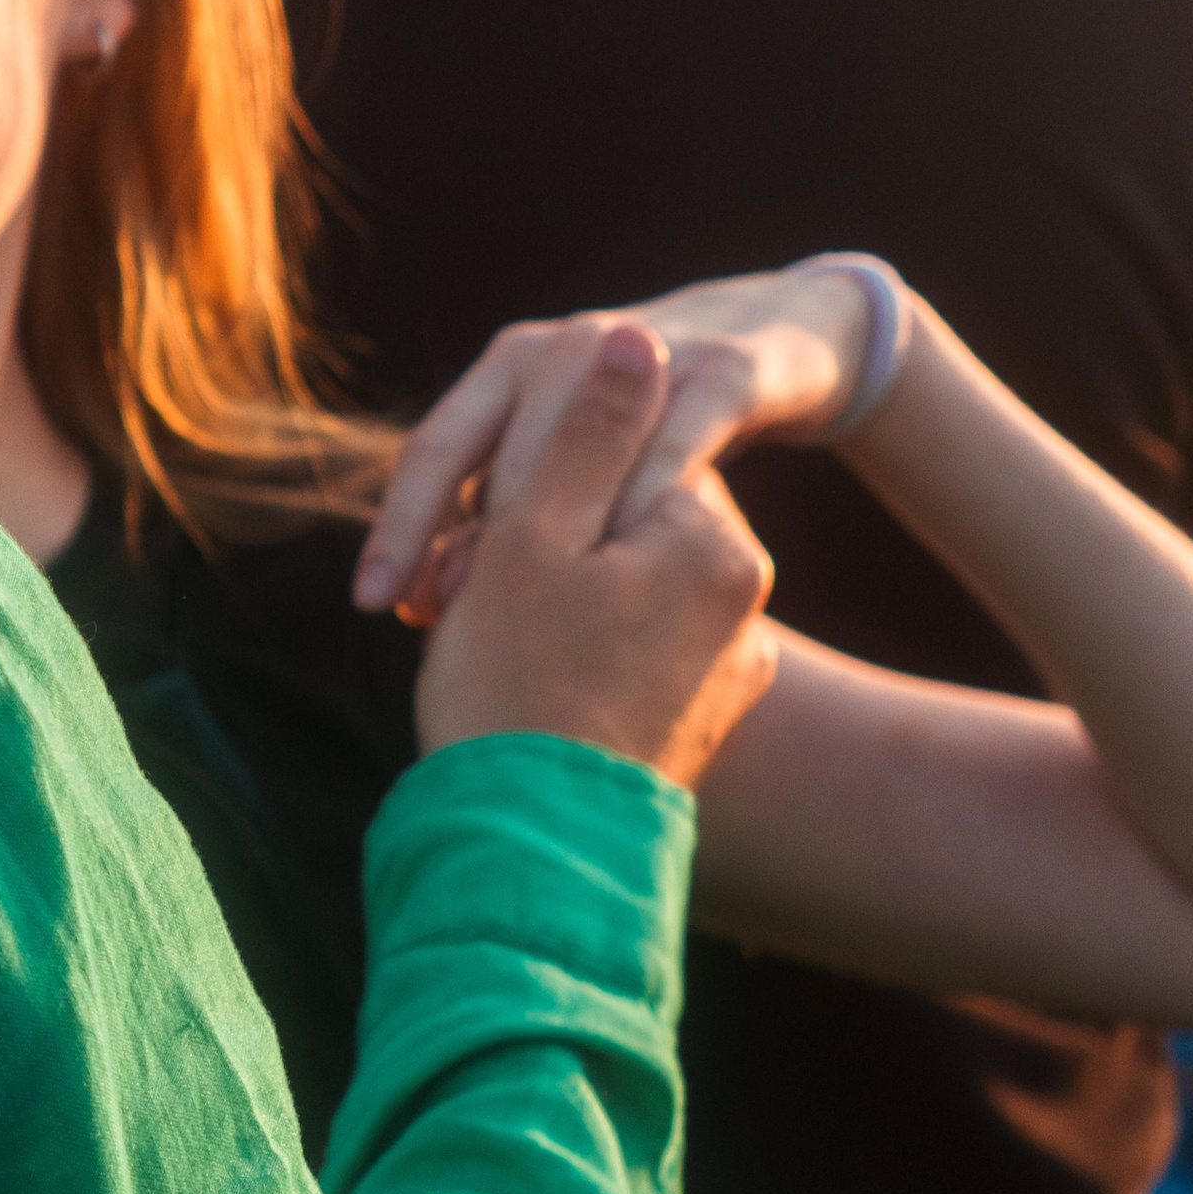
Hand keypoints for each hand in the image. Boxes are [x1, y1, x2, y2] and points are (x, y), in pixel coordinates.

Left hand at [358, 264, 874, 618]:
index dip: (399, 528)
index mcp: (509, 368)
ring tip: (532, 608)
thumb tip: (423, 602)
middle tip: (442, 624)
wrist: (776, 347)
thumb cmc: (645, 426)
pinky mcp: (724, 374)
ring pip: (580, 446)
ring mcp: (644, 356)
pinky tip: (631, 572)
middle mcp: (564, 349)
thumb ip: (499, 515)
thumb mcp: (566, 463)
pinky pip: (678, 445)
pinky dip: (650, 505)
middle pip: (497, 449)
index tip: (372, 606)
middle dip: (465, 538)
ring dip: (552, 528)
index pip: (434, 450)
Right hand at [408, 323, 778, 789]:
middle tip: (449, 607)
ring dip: (539, 601)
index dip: (513, 499)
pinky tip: (523, 699)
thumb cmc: (514, 688)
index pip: (607, 461)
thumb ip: (587, 431)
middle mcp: (742, 600)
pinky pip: (626, 653)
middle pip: (612, 521)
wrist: (525, 858)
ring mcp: (726, 667)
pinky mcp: (698, 721)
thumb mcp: (535, 536)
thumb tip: (636, 336)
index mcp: (714, 541)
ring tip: (478, 658)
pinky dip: (570, 659)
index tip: (464, 559)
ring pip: (612, 587)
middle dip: (526, 546)